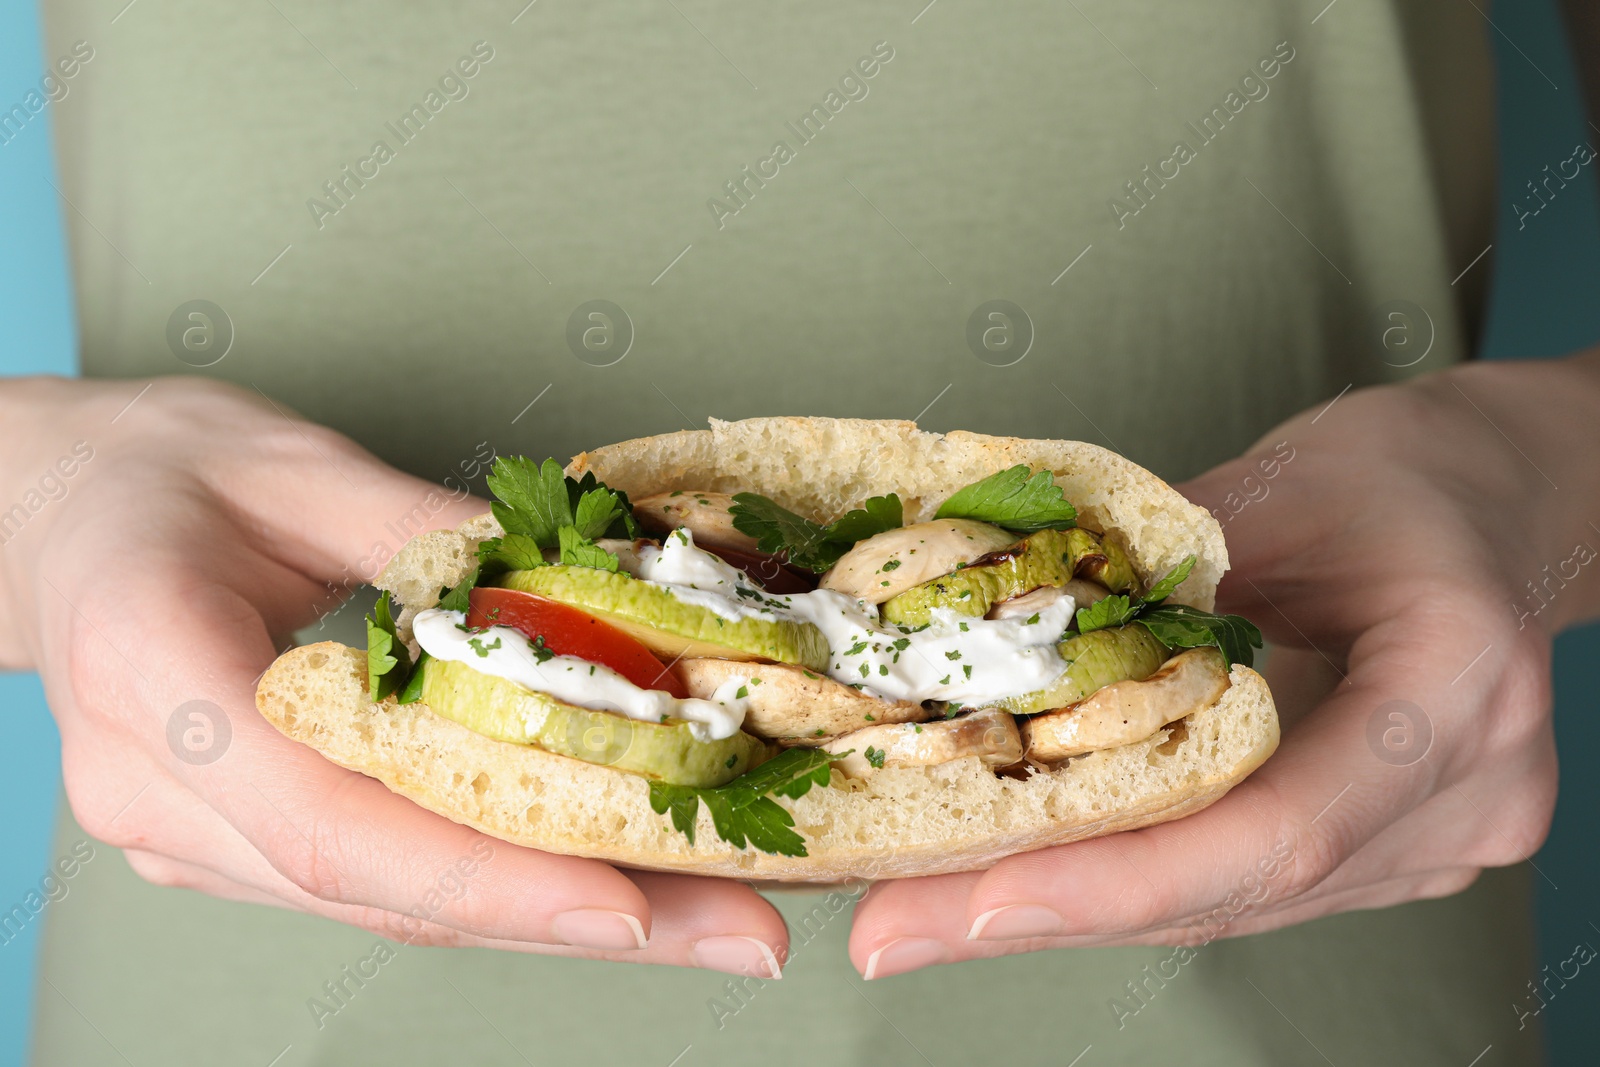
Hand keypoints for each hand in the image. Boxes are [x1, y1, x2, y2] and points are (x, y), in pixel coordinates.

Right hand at [0, 377, 785, 977]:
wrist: (38, 513)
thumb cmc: (148, 472)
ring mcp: (183, 838)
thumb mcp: (294, 465)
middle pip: (383, 891)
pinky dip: (495, 885)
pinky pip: (375, 883)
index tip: (629, 904)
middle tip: (736, 932)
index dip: (488, 876)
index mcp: (152, 678)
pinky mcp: (223, 844)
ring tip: (708, 913)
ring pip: (389, 907)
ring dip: (554, 915)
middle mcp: (155, 793)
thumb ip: (432, 535)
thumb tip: (585, 587)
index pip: (334, 820)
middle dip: (573, 918)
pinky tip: (604, 880)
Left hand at [846, 355, 1599, 977]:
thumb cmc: (1412, 472)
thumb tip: (1002, 645)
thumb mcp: (1278, 489)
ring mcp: (1437, 839)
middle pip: (1233, 888)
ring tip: (921, 912)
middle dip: (1048, 909)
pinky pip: (1241, 881)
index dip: (1119, 878)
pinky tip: (1020, 878)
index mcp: (1455, 689)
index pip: (1279, 827)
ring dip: (1071, 908)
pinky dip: (1129, 881)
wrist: (1506, 501)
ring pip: (1228, 904)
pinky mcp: (1393, 849)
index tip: (976, 901)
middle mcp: (1465, 796)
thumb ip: (1157, 580)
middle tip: (894, 926)